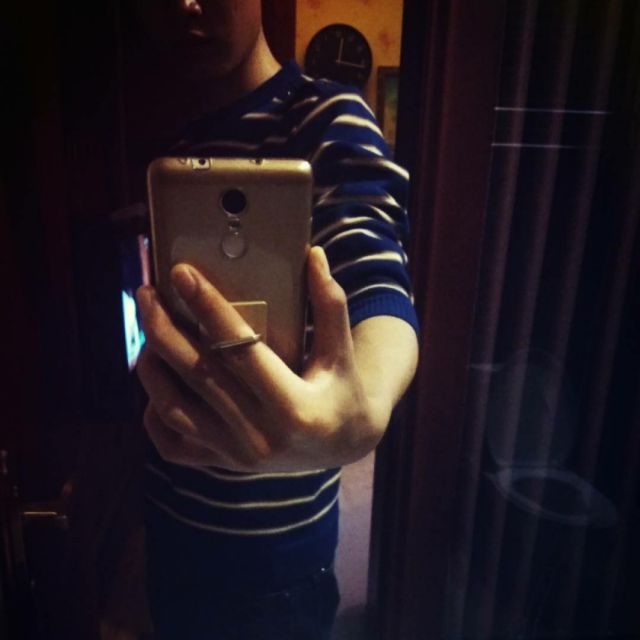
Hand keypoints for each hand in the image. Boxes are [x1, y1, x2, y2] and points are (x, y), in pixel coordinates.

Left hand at [135, 247, 389, 472]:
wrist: (340, 447)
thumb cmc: (342, 392)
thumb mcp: (343, 352)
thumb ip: (330, 305)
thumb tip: (314, 254)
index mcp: (295, 408)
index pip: (241, 350)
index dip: (209, 309)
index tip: (182, 274)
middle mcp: (261, 437)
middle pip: (199, 376)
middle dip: (164, 329)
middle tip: (147, 293)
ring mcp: (235, 456)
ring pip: (174, 408)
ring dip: (152, 366)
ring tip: (148, 327)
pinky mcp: (220, 464)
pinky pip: (171, 442)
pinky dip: (153, 410)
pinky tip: (156, 376)